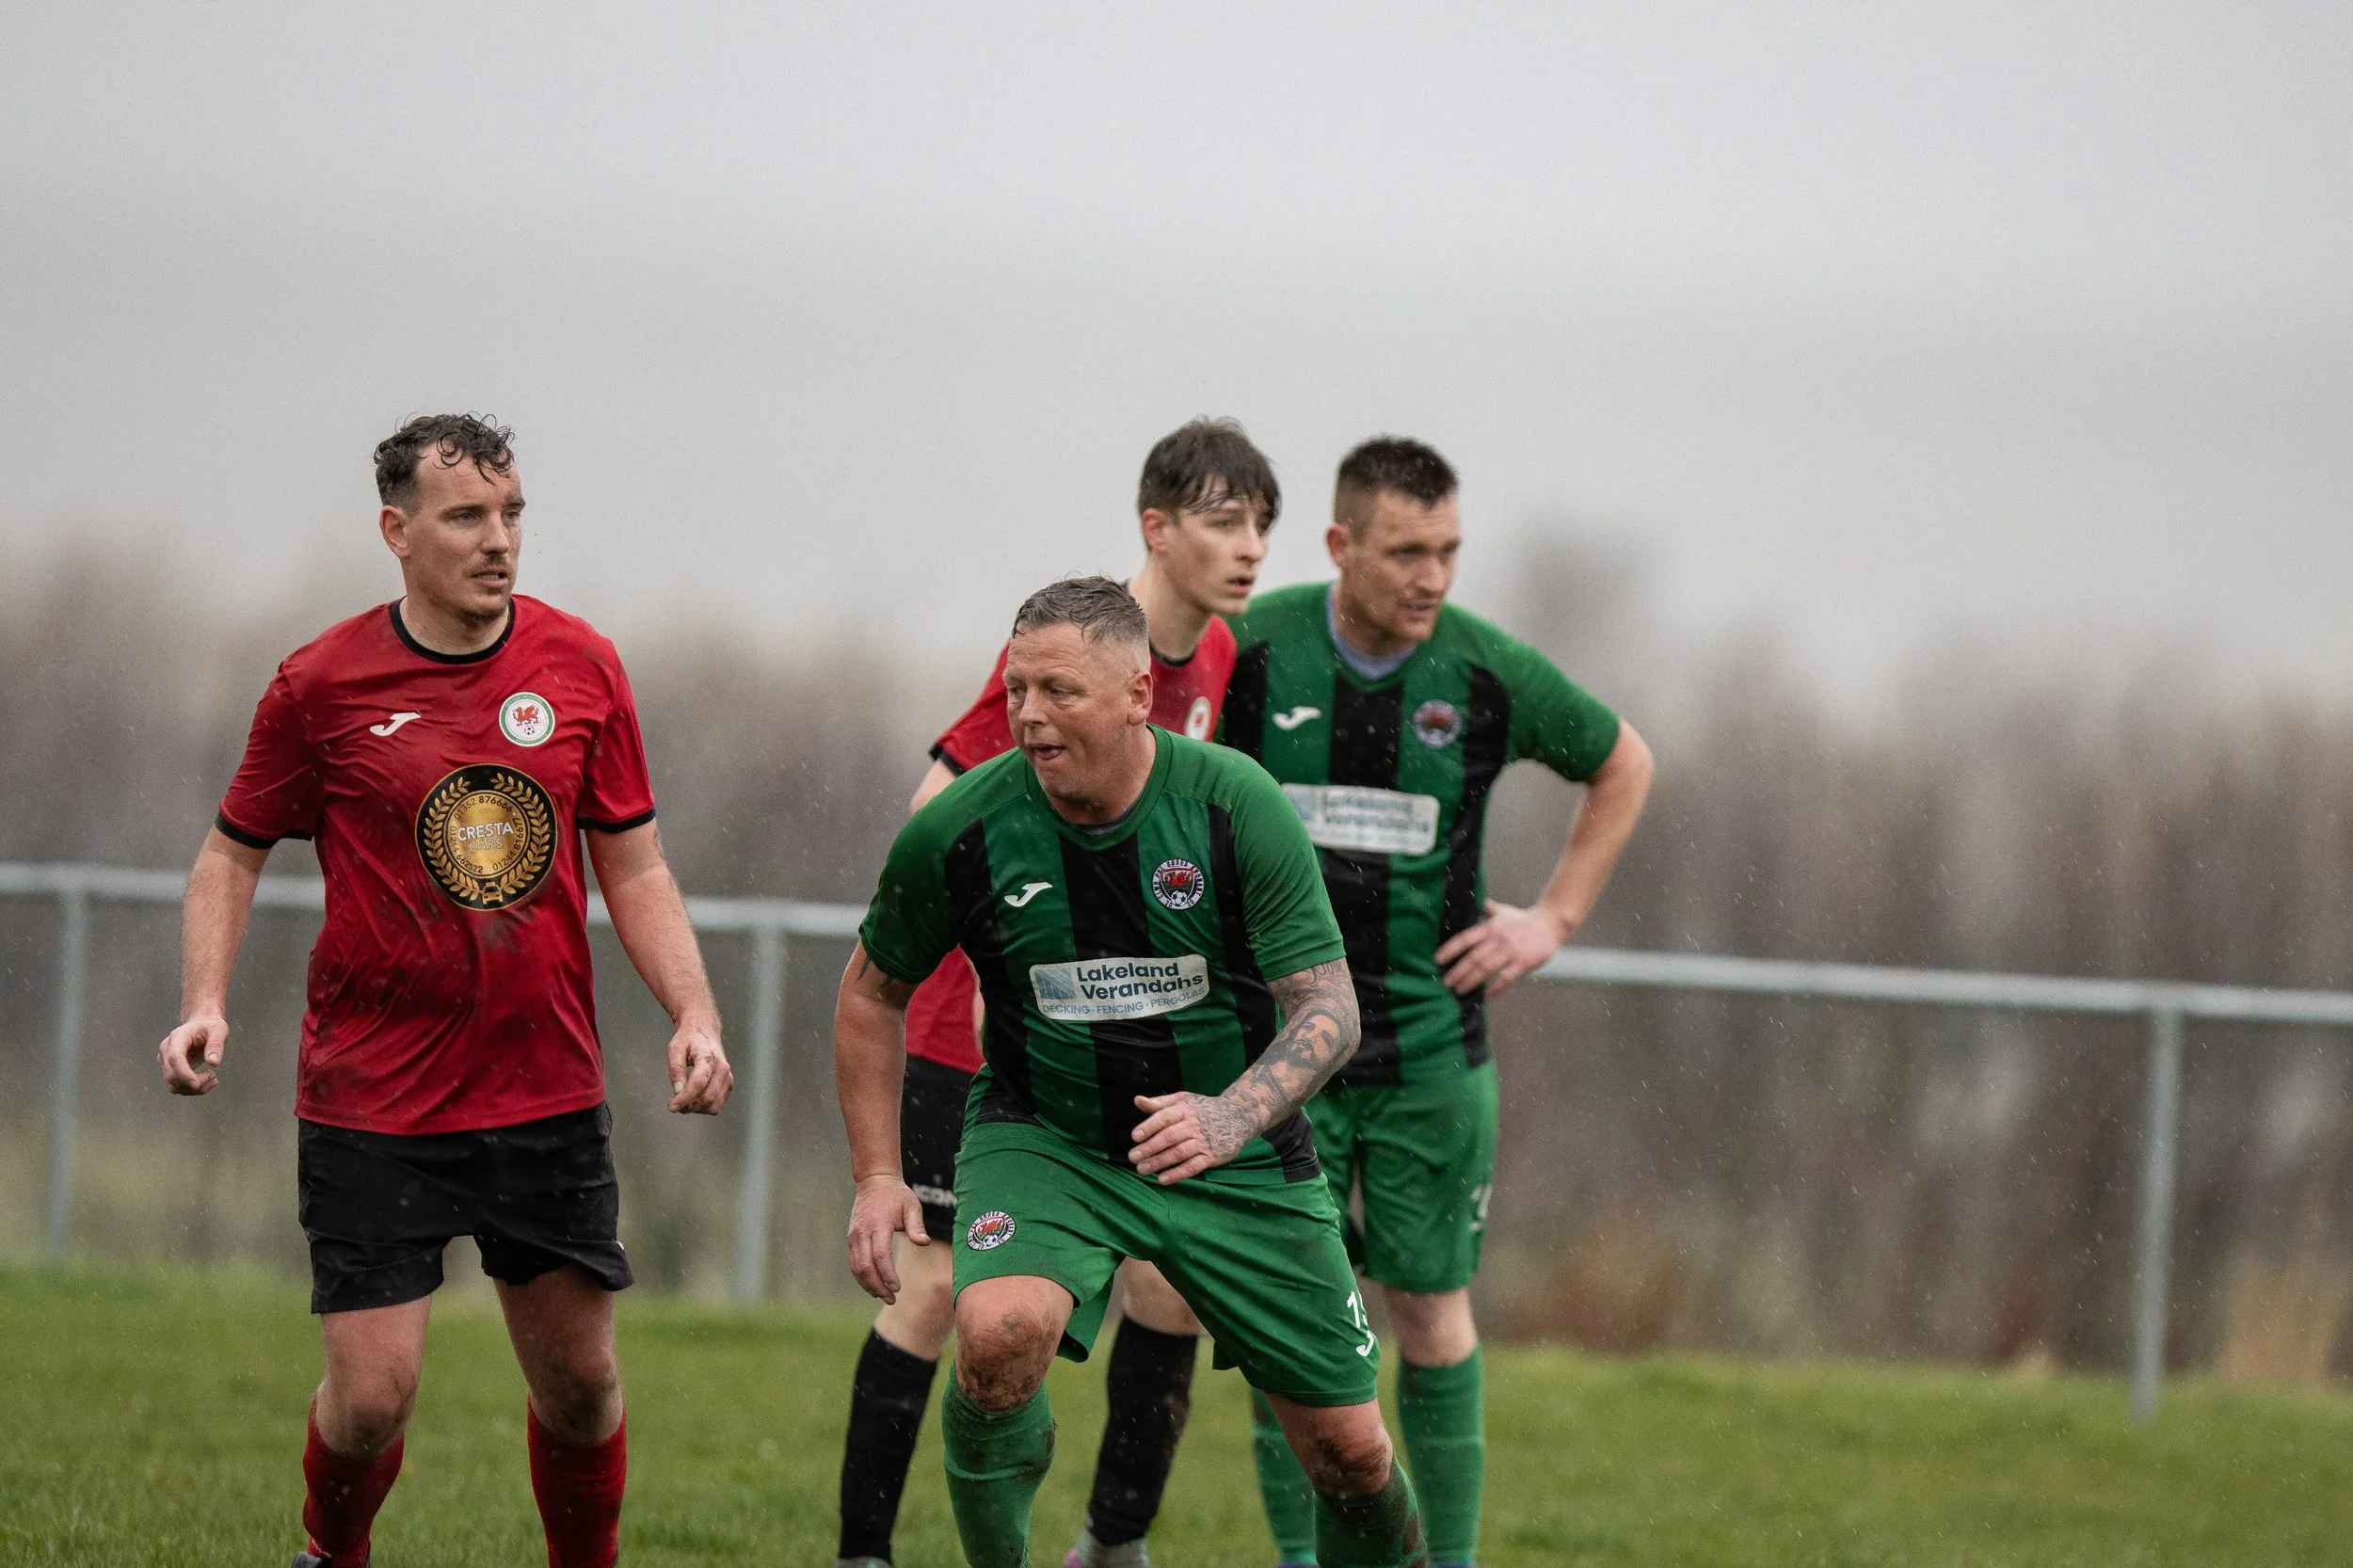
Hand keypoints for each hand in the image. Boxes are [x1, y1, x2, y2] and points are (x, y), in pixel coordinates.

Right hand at [159, 1014, 227, 1094]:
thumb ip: (216, 1044)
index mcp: (177, 1037)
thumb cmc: (210, 1027)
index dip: (183, 1073)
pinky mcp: (169, 1070)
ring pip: (173, 1085)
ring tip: (213, 1079)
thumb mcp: (219, 1030)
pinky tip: (208, 1082)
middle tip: (214, 1076)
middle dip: (194, 1083)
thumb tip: (213, 1062)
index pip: (174, 1058)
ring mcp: (165, 1061)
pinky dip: (193, 1089)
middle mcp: (167, 1049)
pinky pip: (178, 1086)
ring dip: (194, 1089)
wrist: (201, 1026)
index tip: (197, 1084)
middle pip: (172, 1075)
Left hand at [666, 1020, 732, 1113]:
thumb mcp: (675, 1049)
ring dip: (696, 1109)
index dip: (684, 1098)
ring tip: (684, 1100)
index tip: (672, 1106)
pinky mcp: (728, 1085)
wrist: (704, 1032)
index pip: (698, 1083)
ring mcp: (727, 1078)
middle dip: (688, 1105)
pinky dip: (704, 1108)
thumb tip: (678, 1091)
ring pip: (713, 1105)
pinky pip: (717, 1105)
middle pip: (706, 1097)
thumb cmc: (689, 1040)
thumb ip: (676, 1070)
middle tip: (674, 1102)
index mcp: (708, 1057)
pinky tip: (694, 1100)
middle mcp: (722, 1068)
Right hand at [846, 1174, 928, 1301]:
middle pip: (865, 1266)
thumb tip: (924, 1243)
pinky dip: (862, 1277)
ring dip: (868, 1285)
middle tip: (891, 1298)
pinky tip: (873, 1285)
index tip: (898, 1287)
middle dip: (878, 1286)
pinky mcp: (851, 1239)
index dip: (887, 1274)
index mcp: (878, 1224)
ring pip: (856, 1268)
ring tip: (883, 1296)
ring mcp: (854, 1236)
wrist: (874, 1182)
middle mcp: (862, 1232)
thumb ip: (916, 1226)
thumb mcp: (912, 1206)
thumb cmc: (897, 1195)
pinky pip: (853, 1263)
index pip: (880, 1255)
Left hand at [1130, 1091, 1255, 1184]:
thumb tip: (1137, 1100)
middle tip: (1133, 1157)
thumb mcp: (1183, 1100)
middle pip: (1169, 1137)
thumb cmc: (1203, 1109)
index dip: (1149, 1126)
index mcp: (1184, 1110)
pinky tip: (1163, 1179)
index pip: (1165, 1117)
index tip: (1135, 1137)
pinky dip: (1178, 1174)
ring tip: (1142, 1169)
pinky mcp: (1211, 1156)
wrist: (1237, 1117)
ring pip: (1179, 1153)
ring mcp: (1203, 1142)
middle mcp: (1193, 1125)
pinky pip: (1193, 1166)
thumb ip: (1159, 1103)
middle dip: (1150, 1148)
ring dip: (1159, 1162)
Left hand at [1436, 899, 1571, 995]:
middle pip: (1473, 957)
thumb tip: (1471, 901)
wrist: (1551, 922)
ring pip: (1486, 968)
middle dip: (1457, 971)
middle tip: (1445, 983)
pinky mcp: (1524, 962)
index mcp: (1490, 927)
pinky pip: (1507, 978)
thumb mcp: (1503, 911)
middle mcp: (1498, 938)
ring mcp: (1511, 951)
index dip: (1449, 950)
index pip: (1465, 939)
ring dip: (1471, 981)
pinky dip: (1496, 988)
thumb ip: (1487, 909)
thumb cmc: (1523, 919)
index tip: (1437, 960)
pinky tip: (1487, 997)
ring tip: (1459, 991)